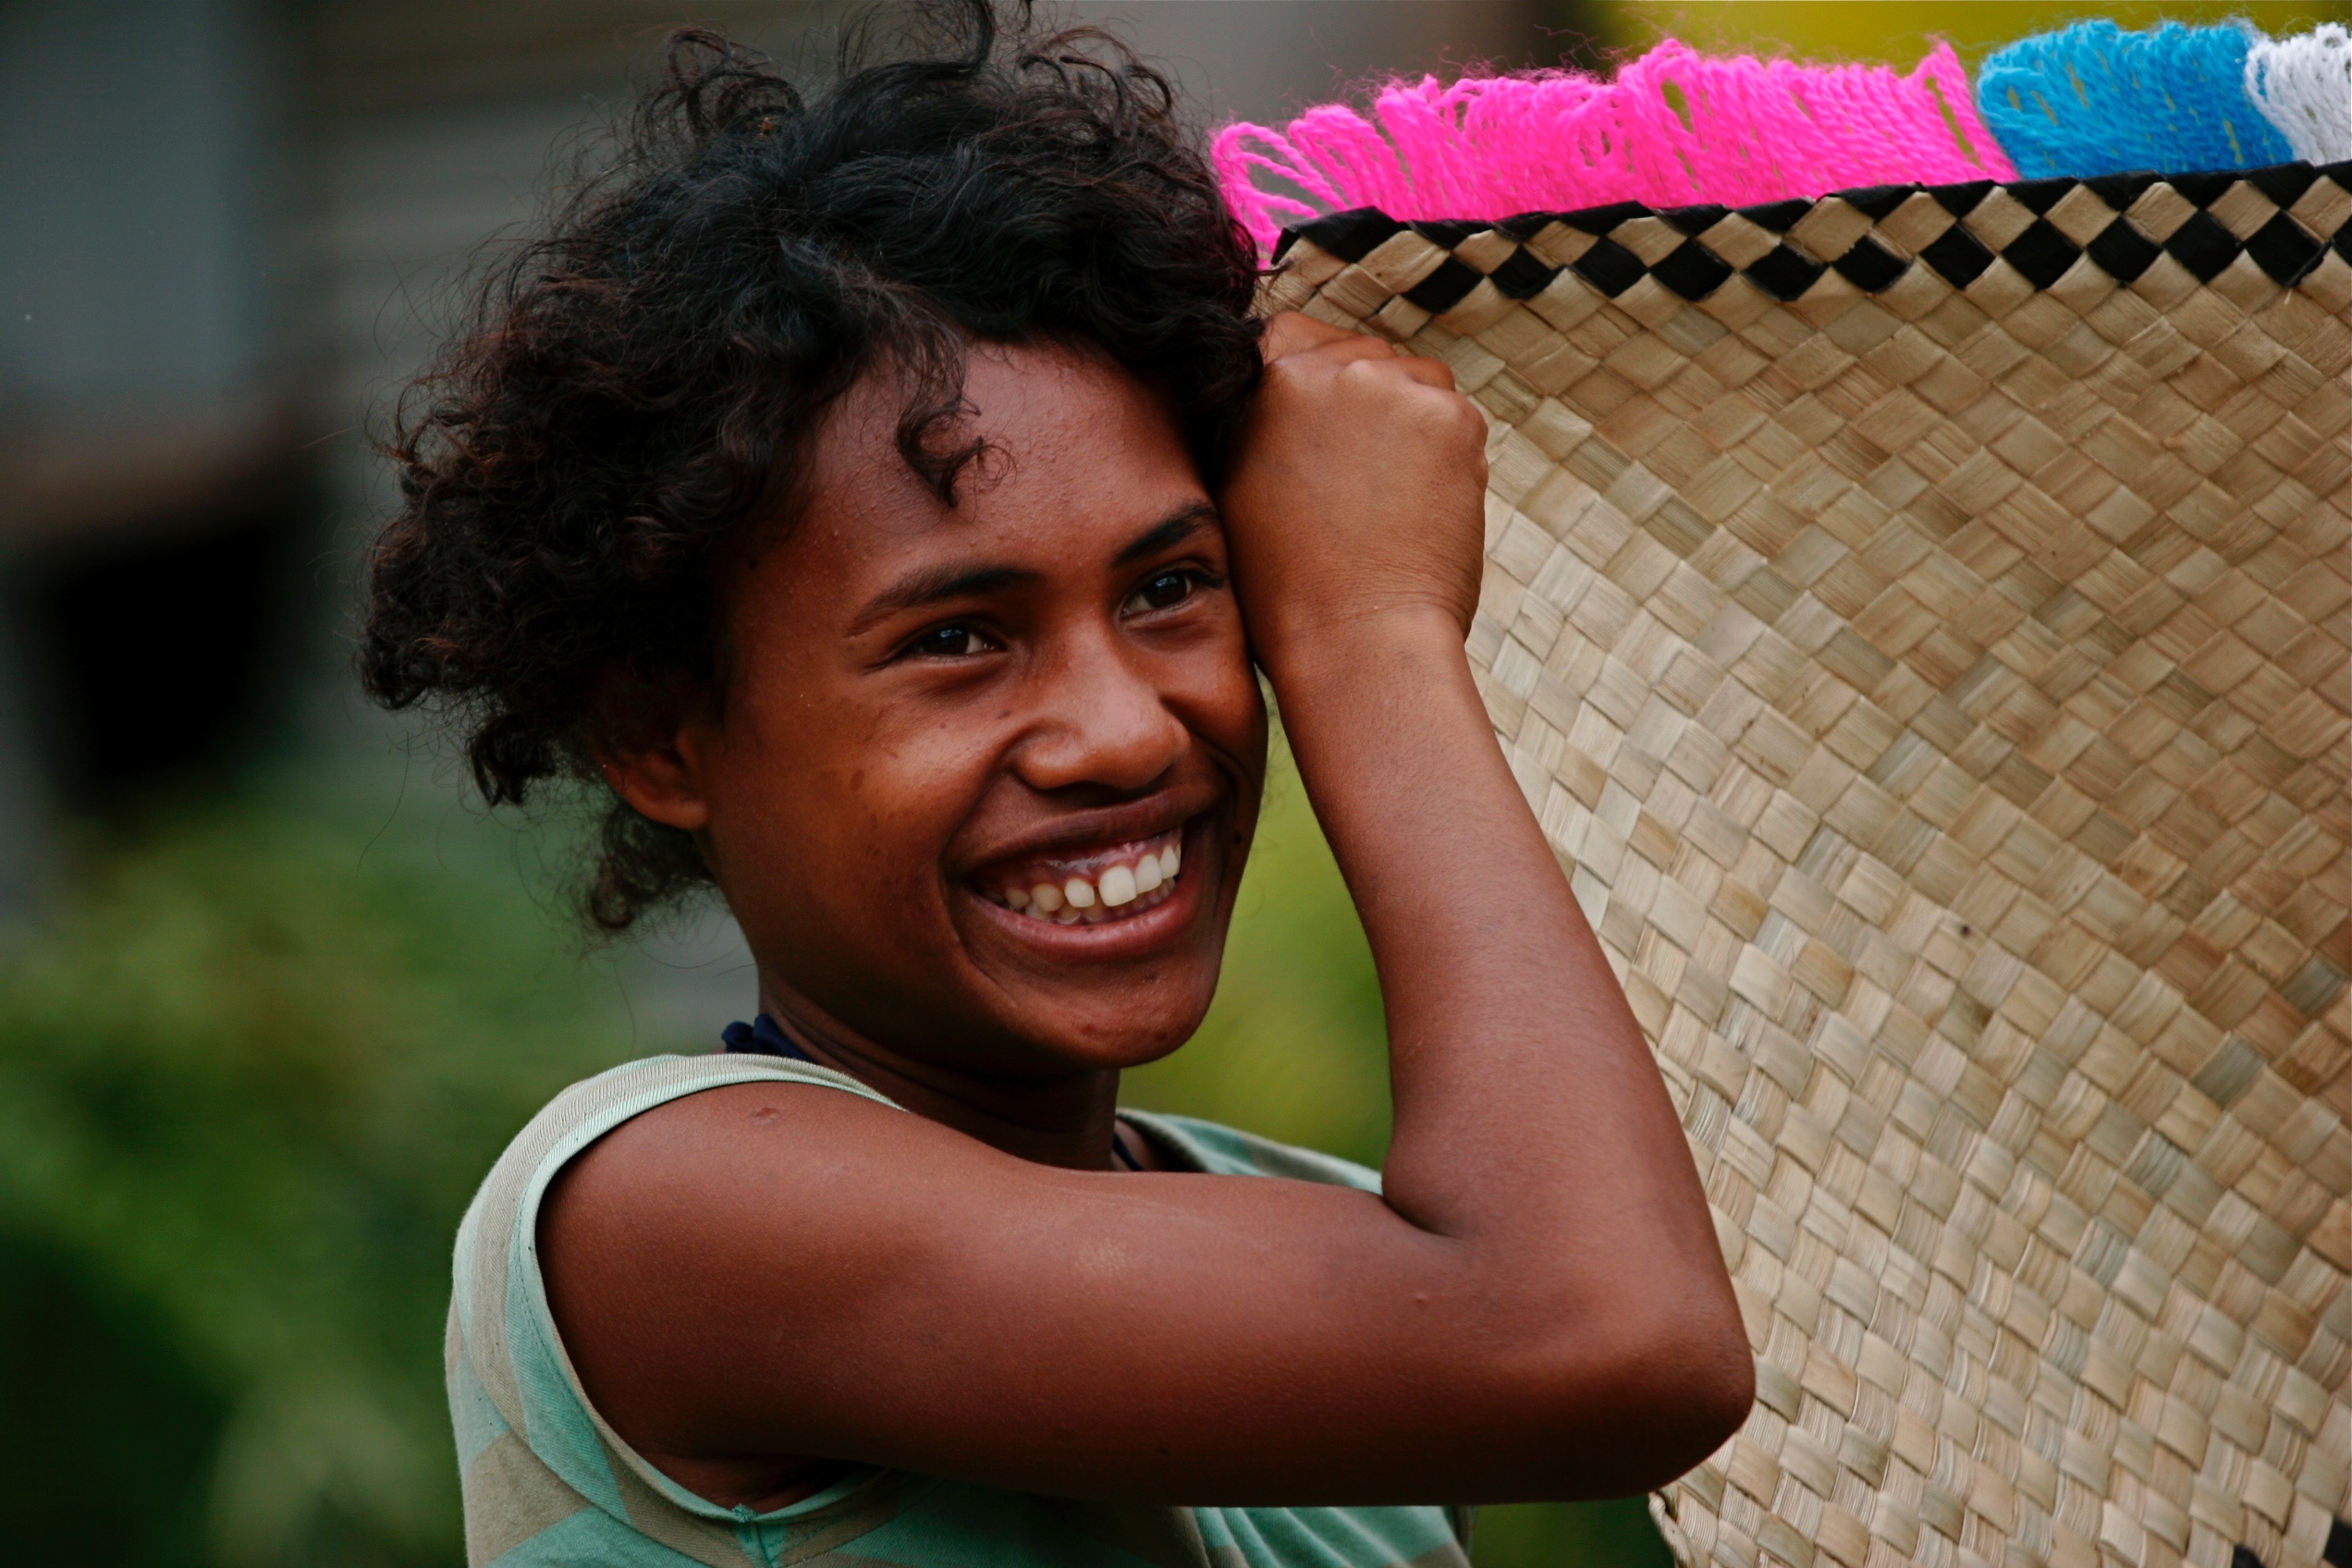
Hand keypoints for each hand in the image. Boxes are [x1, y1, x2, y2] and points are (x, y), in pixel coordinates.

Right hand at [1218, 314, 1488, 682]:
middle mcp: (1336, 367)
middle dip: (1363, 403)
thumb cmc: (1283, 584)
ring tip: (1387, 495)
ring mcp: (1399, 388)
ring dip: (1409, 421)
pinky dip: (1446, 455)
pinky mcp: (1456, 419)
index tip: (1319, 423)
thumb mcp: (1233, 484)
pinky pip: (1455, 417)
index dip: (1309, 379)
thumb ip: (1252, 420)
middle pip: (1361, 355)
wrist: (1351, 637)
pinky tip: (1421, 506)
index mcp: (1271, 377)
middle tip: (1358, 476)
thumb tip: (1268, 392)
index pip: (1293, 335)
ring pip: (1415, 380)